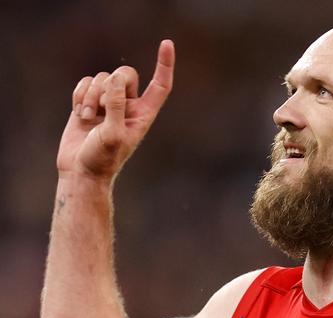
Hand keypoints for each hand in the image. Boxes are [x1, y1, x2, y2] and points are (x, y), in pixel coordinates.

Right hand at [56, 40, 174, 180]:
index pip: (160, 85)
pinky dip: (79, 95)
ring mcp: (108, 103)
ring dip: (91, 95)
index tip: (167, 44)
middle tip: (101, 109)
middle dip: (110, 85)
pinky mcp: (89, 102)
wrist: (80, 171)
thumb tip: (116, 79)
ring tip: (88, 118)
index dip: (164, 65)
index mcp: (144, 114)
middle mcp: (128, 106)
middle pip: (125, 74)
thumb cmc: (102, 159)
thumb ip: (116, 105)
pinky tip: (79, 114)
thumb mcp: (113, 134)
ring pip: (102, 78)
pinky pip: (85, 82)